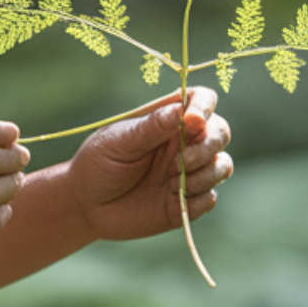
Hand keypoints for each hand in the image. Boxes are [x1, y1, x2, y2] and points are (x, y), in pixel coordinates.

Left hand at [68, 89, 231, 242]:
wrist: (85, 205)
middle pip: (220, 132)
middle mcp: (183, 144)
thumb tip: (182, 110)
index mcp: (168, 121)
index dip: (204, 106)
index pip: (201, 100)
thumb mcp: (118, 141)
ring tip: (173, 184)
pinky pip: (210, 198)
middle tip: (182, 161)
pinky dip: (199, 199)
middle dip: (209, 145)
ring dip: (205, 174)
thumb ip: (151, 128)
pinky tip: (174, 199)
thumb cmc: (98, 163)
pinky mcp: (186, 202)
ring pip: (222, 165)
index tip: (192, 120)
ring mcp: (188, 173)